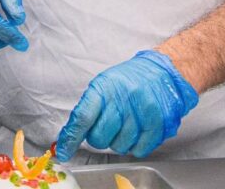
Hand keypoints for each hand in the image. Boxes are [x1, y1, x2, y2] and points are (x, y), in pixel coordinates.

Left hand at [56, 50, 198, 160]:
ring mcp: (141, 114)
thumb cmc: (128, 81)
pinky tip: (136, 130)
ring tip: (124, 124)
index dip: (71, 137)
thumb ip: (88, 108)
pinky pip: (138, 150)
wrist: (162, 74)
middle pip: (99, 137)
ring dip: (117, 140)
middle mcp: (122, 100)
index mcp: (104, 88)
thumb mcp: (103, 85)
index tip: (62, 151)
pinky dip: (134, 145)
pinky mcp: (158, 127)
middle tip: (104, 126)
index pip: (83, 117)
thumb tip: (71, 134)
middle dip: (97, 138)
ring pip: (118, 146)